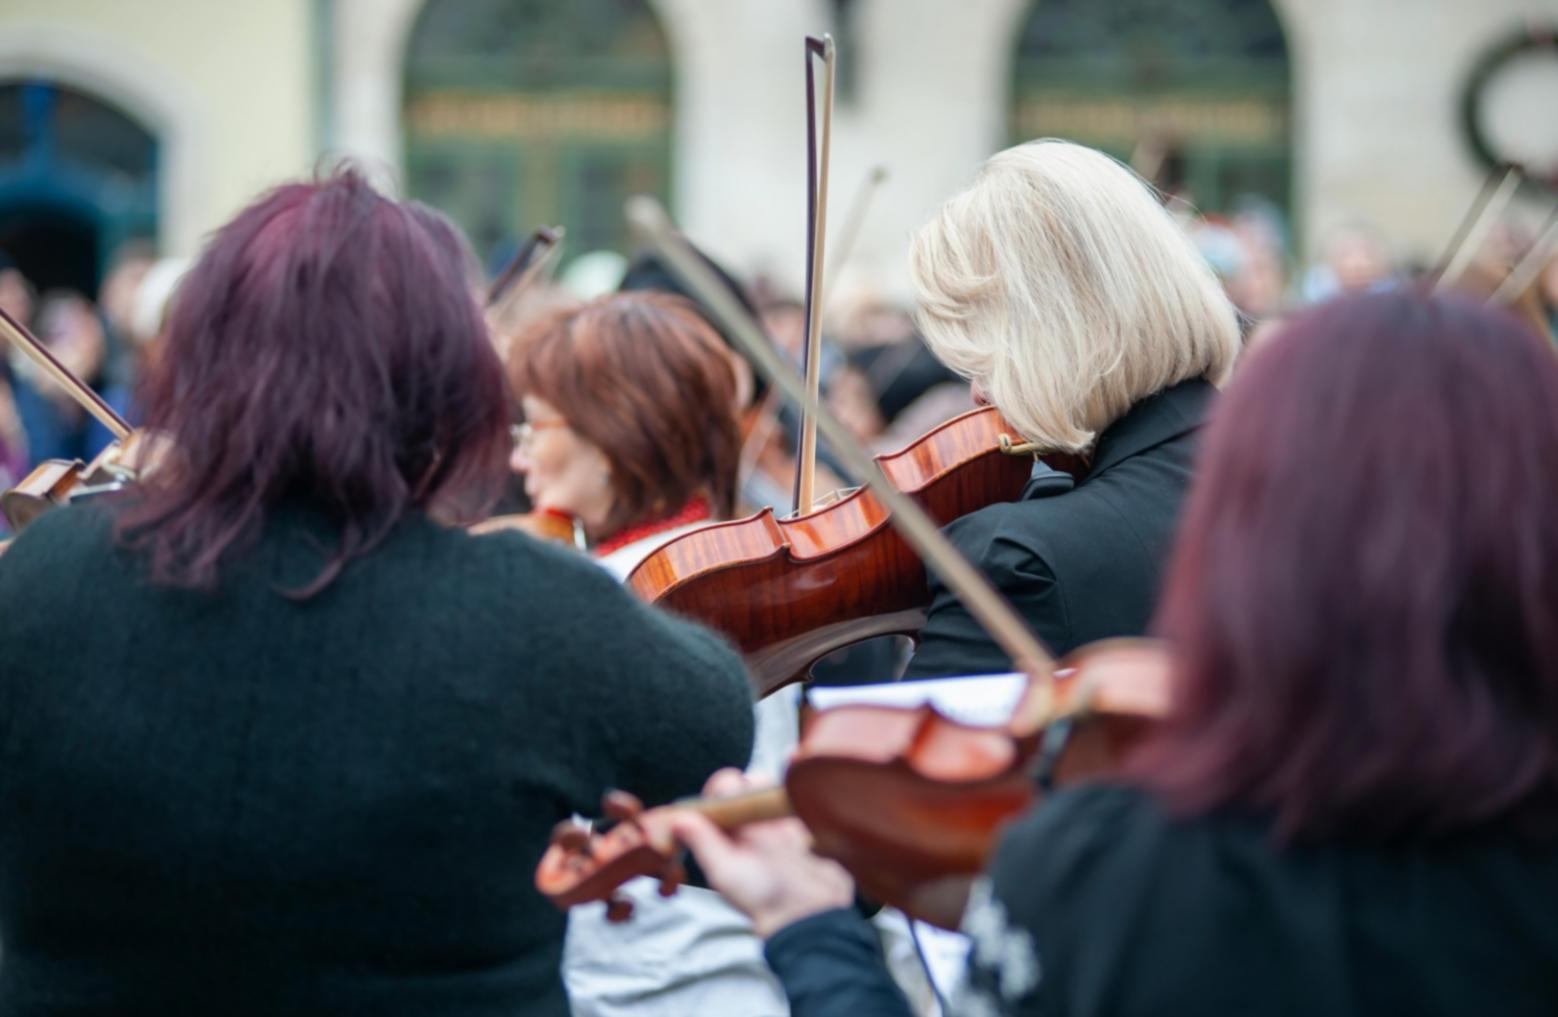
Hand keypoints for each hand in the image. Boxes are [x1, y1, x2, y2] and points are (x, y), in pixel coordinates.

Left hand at [669, 768, 854, 937]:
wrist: (810, 912)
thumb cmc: (766, 899)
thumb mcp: (727, 873)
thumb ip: (704, 844)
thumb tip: (677, 819)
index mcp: (727, 835)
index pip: (717, 795)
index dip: (719, 789)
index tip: (728, 795)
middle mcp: (748, 827)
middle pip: (743, 785)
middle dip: (747, 784)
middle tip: (756, 799)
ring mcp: (776, 824)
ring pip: (768, 786)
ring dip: (768, 784)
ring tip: (775, 796)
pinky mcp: (801, 824)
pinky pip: (795, 791)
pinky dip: (794, 777)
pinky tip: (794, 772)